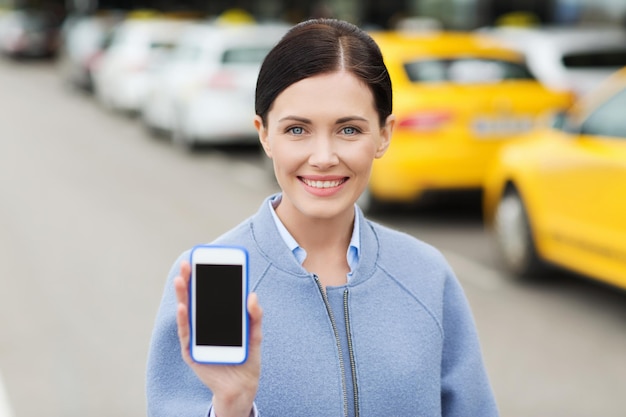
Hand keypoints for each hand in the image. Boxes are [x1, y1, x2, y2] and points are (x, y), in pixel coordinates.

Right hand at [175, 260, 262, 416]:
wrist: (242, 385)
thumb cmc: (247, 358)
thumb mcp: (255, 334)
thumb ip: (255, 315)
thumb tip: (252, 295)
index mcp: (219, 318)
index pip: (210, 294)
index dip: (206, 277)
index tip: (204, 260)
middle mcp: (205, 325)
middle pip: (195, 299)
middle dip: (191, 280)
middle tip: (188, 263)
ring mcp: (196, 337)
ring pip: (187, 312)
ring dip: (182, 295)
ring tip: (181, 278)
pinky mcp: (192, 351)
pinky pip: (186, 333)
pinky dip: (183, 319)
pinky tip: (183, 306)